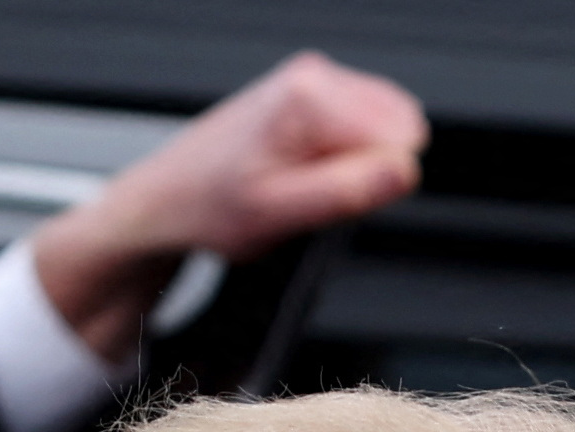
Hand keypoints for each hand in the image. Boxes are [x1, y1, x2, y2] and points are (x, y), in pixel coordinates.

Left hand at [30, 53, 427, 359]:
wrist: (169, 197)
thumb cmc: (212, 206)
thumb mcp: (281, 213)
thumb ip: (346, 192)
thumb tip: (405, 171)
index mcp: (309, 97)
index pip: (400, 142)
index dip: (372, 183)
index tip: (327, 197)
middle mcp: (314, 75)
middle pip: (395, 129)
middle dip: (365, 170)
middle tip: (310, 192)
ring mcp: (312, 78)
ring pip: (381, 128)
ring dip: (351, 164)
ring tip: (299, 180)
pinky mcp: (311, 90)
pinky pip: (359, 126)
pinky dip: (339, 154)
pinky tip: (299, 168)